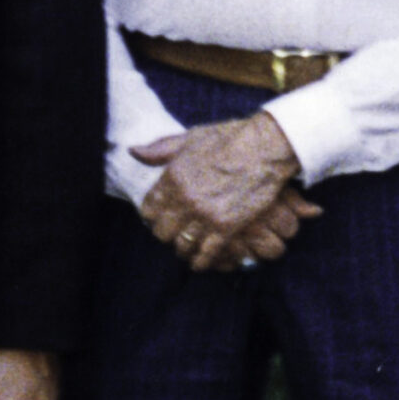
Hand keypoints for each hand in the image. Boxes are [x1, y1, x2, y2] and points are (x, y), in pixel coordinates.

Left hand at [134, 113, 307, 271]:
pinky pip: (205, 254)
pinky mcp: (226, 227)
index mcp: (172, 177)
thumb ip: (160, 149)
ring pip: (182, 246)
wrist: (265, 147)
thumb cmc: (229, 139)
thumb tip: (133, 151)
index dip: (154, 215)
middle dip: (168, 234)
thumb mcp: (190, 138)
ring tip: (189, 248)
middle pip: (162, 232)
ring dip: (184, 249)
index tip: (162, 217)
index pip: (149, 209)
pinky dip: (202, 261)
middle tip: (177, 233)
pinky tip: (202, 260)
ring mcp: (205, 215)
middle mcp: (184, 198)